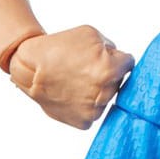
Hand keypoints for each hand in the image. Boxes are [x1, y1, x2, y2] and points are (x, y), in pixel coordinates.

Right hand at [9, 26, 133, 128]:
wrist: (30, 68)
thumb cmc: (60, 48)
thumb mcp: (92, 35)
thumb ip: (112, 48)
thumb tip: (122, 60)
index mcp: (110, 70)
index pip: (129, 63)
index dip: (117, 58)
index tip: (106, 58)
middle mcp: (105, 93)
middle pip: (119, 81)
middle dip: (108, 73)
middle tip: (87, 68)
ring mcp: (94, 110)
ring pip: (107, 97)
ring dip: (99, 90)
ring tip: (78, 81)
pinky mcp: (83, 123)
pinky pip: (94, 112)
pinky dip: (88, 104)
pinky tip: (74, 93)